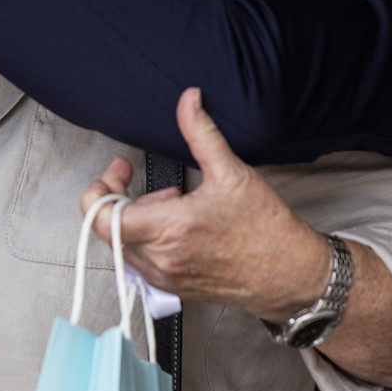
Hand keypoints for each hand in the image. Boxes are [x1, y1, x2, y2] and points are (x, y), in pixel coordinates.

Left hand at [80, 88, 331, 321]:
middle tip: (155, 189)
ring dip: (137, 222)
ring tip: (173, 208)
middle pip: (109, 230)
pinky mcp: (174, 289)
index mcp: (171, 228)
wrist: (290, 274)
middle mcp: (162, 259)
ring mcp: (166, 278)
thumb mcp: (233, 172)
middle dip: (123, 201)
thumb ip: (201, 133)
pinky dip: (148, 242)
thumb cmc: (266, 230)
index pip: (103, 217)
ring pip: (124, 247)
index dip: (101, 189)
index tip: (119, 171)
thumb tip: (189, 101)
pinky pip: (141, 264)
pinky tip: (177, 230)